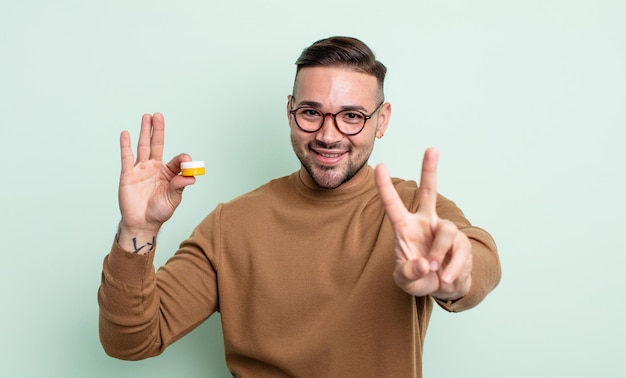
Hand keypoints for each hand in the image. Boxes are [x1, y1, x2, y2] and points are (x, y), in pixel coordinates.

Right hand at [118, 113, 194, 238]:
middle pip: (157, 145)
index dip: (182, 158)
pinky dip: (125, 145)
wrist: (142, 223)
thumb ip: (179, 187)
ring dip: (145, 132)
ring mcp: (141, 169)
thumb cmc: (159, 211)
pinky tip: (126, 133)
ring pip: (143, 147)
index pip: (176, 160)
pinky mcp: (128, 174)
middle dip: (158, 130)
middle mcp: (155, 167)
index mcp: (169, 173)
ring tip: (147, 117)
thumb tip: (191, 177)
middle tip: (158, 115)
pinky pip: (127, 157)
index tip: (186, 159)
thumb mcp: (173, 199)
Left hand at [374, 148, 471, 299]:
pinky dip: (453, 270)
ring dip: (441, 255)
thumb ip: (409, 274)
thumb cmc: (418, 279)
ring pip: (447, 233)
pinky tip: (448, 280)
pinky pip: (460, 252)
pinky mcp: (462, 242)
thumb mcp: (405, 281)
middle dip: (430, 170)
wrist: (443, 290)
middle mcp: (425, 223)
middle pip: (429, 192)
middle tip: (432, 149)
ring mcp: (445, 230)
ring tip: (437, 273)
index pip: (393, 205)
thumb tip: (425, 264)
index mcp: (405, 228)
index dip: (385, 186)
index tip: (380, 166)